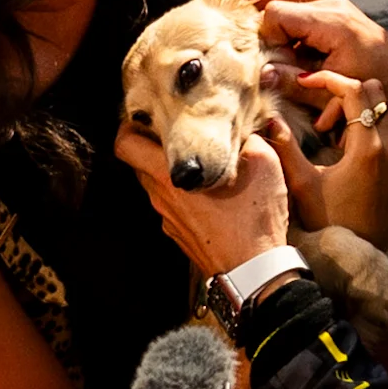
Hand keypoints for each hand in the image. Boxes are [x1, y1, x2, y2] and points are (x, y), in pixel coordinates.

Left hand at [117, 120, 291, 277]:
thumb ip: (248, 137)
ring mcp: (168, 219)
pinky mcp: (180, 235)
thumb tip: (243, 129)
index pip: (124, 144)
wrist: (255, 272)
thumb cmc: (254, 218)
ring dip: (172, 172)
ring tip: (201, 163)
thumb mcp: (262, 163)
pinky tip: (212, 195)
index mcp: (168, 175)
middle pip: (140, 163)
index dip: (130, 125)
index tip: (148, 117)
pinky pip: (174, 207)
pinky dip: (185, 196)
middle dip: (155, 146)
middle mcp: (160, 197)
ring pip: (157, 186)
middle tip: (180, 134)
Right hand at [261, 0, 387, 137]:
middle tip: (291, 80)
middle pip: (282, 19)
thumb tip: (261, 75)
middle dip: (280, 51)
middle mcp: (333, 9)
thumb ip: (295, 83)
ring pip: (294, 27)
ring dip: (294, 56)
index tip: (279, 70)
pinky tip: (318, 77)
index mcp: (331, 21)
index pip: (275, 14)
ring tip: (308, 82)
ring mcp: (338, 13)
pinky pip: (310, 33)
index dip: (269, 42)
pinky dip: (307, 55)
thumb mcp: (338, 91)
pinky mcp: (343, 24)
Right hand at [274, 69, 387, 245]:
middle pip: (377, 92)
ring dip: (363, 112)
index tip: (308, 83)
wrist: (358, 256)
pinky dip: (373, 131)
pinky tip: (351, 155)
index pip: (354, 90)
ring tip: (337, 137)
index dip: (329, 80)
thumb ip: (285, 146)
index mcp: (368, 146)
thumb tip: (270, 119)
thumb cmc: (329, 222)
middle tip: (323, 121)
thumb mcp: (302, 183)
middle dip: (347, 94)